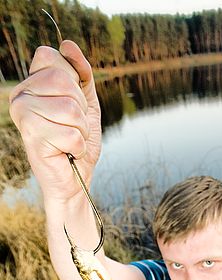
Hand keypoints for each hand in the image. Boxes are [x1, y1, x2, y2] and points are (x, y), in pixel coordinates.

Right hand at [9, 41, 100, 203]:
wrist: (75, 179)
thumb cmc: (78, 141)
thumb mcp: (87, 102)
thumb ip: (81, 73)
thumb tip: (68, 44)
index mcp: (30, 84)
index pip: (52, 57)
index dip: (73, 81)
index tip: (72, 103)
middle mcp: (20, 96)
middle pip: (63, 81)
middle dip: (81, 108)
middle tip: (73, 126)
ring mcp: (22, 115)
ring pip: (70, 108)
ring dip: (81, 129)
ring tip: (71, 140)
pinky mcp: (31, 137)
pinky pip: (71, 133)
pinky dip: (78, 146)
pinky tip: (68, 152)